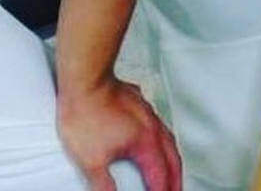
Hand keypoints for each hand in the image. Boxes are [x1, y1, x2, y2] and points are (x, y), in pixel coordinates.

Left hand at [57, 75, 181, 190]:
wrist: (85, 81)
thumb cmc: (87, 113)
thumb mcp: (90, 161)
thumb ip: (103, 185)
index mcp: (145, 142)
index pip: (160, 174)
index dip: (163, 190)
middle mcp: (151, 126)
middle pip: (172, 156)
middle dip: (176, 177)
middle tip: (176, 189)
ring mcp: (147, 112)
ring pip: (168, 137)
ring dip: (172, 156)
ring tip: (171, 167)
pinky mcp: (138, 102)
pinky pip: (158, 123)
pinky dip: (162, 137)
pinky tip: (154, 134)